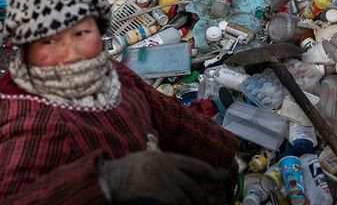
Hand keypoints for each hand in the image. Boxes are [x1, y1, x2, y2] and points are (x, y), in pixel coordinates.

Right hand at [98, 150, 227, 204]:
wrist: (113, 180)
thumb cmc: (125, 168)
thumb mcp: (144, 154)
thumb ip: (154, 151)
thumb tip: (152, 138)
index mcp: (168, 160)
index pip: (197, 165)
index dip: (213, 171)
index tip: (223, 174)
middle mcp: (172, 175)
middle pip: (196, 190)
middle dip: (208, 198)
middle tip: (217, 202)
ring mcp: (169, 192)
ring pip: (189, 203)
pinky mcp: (165, 202)